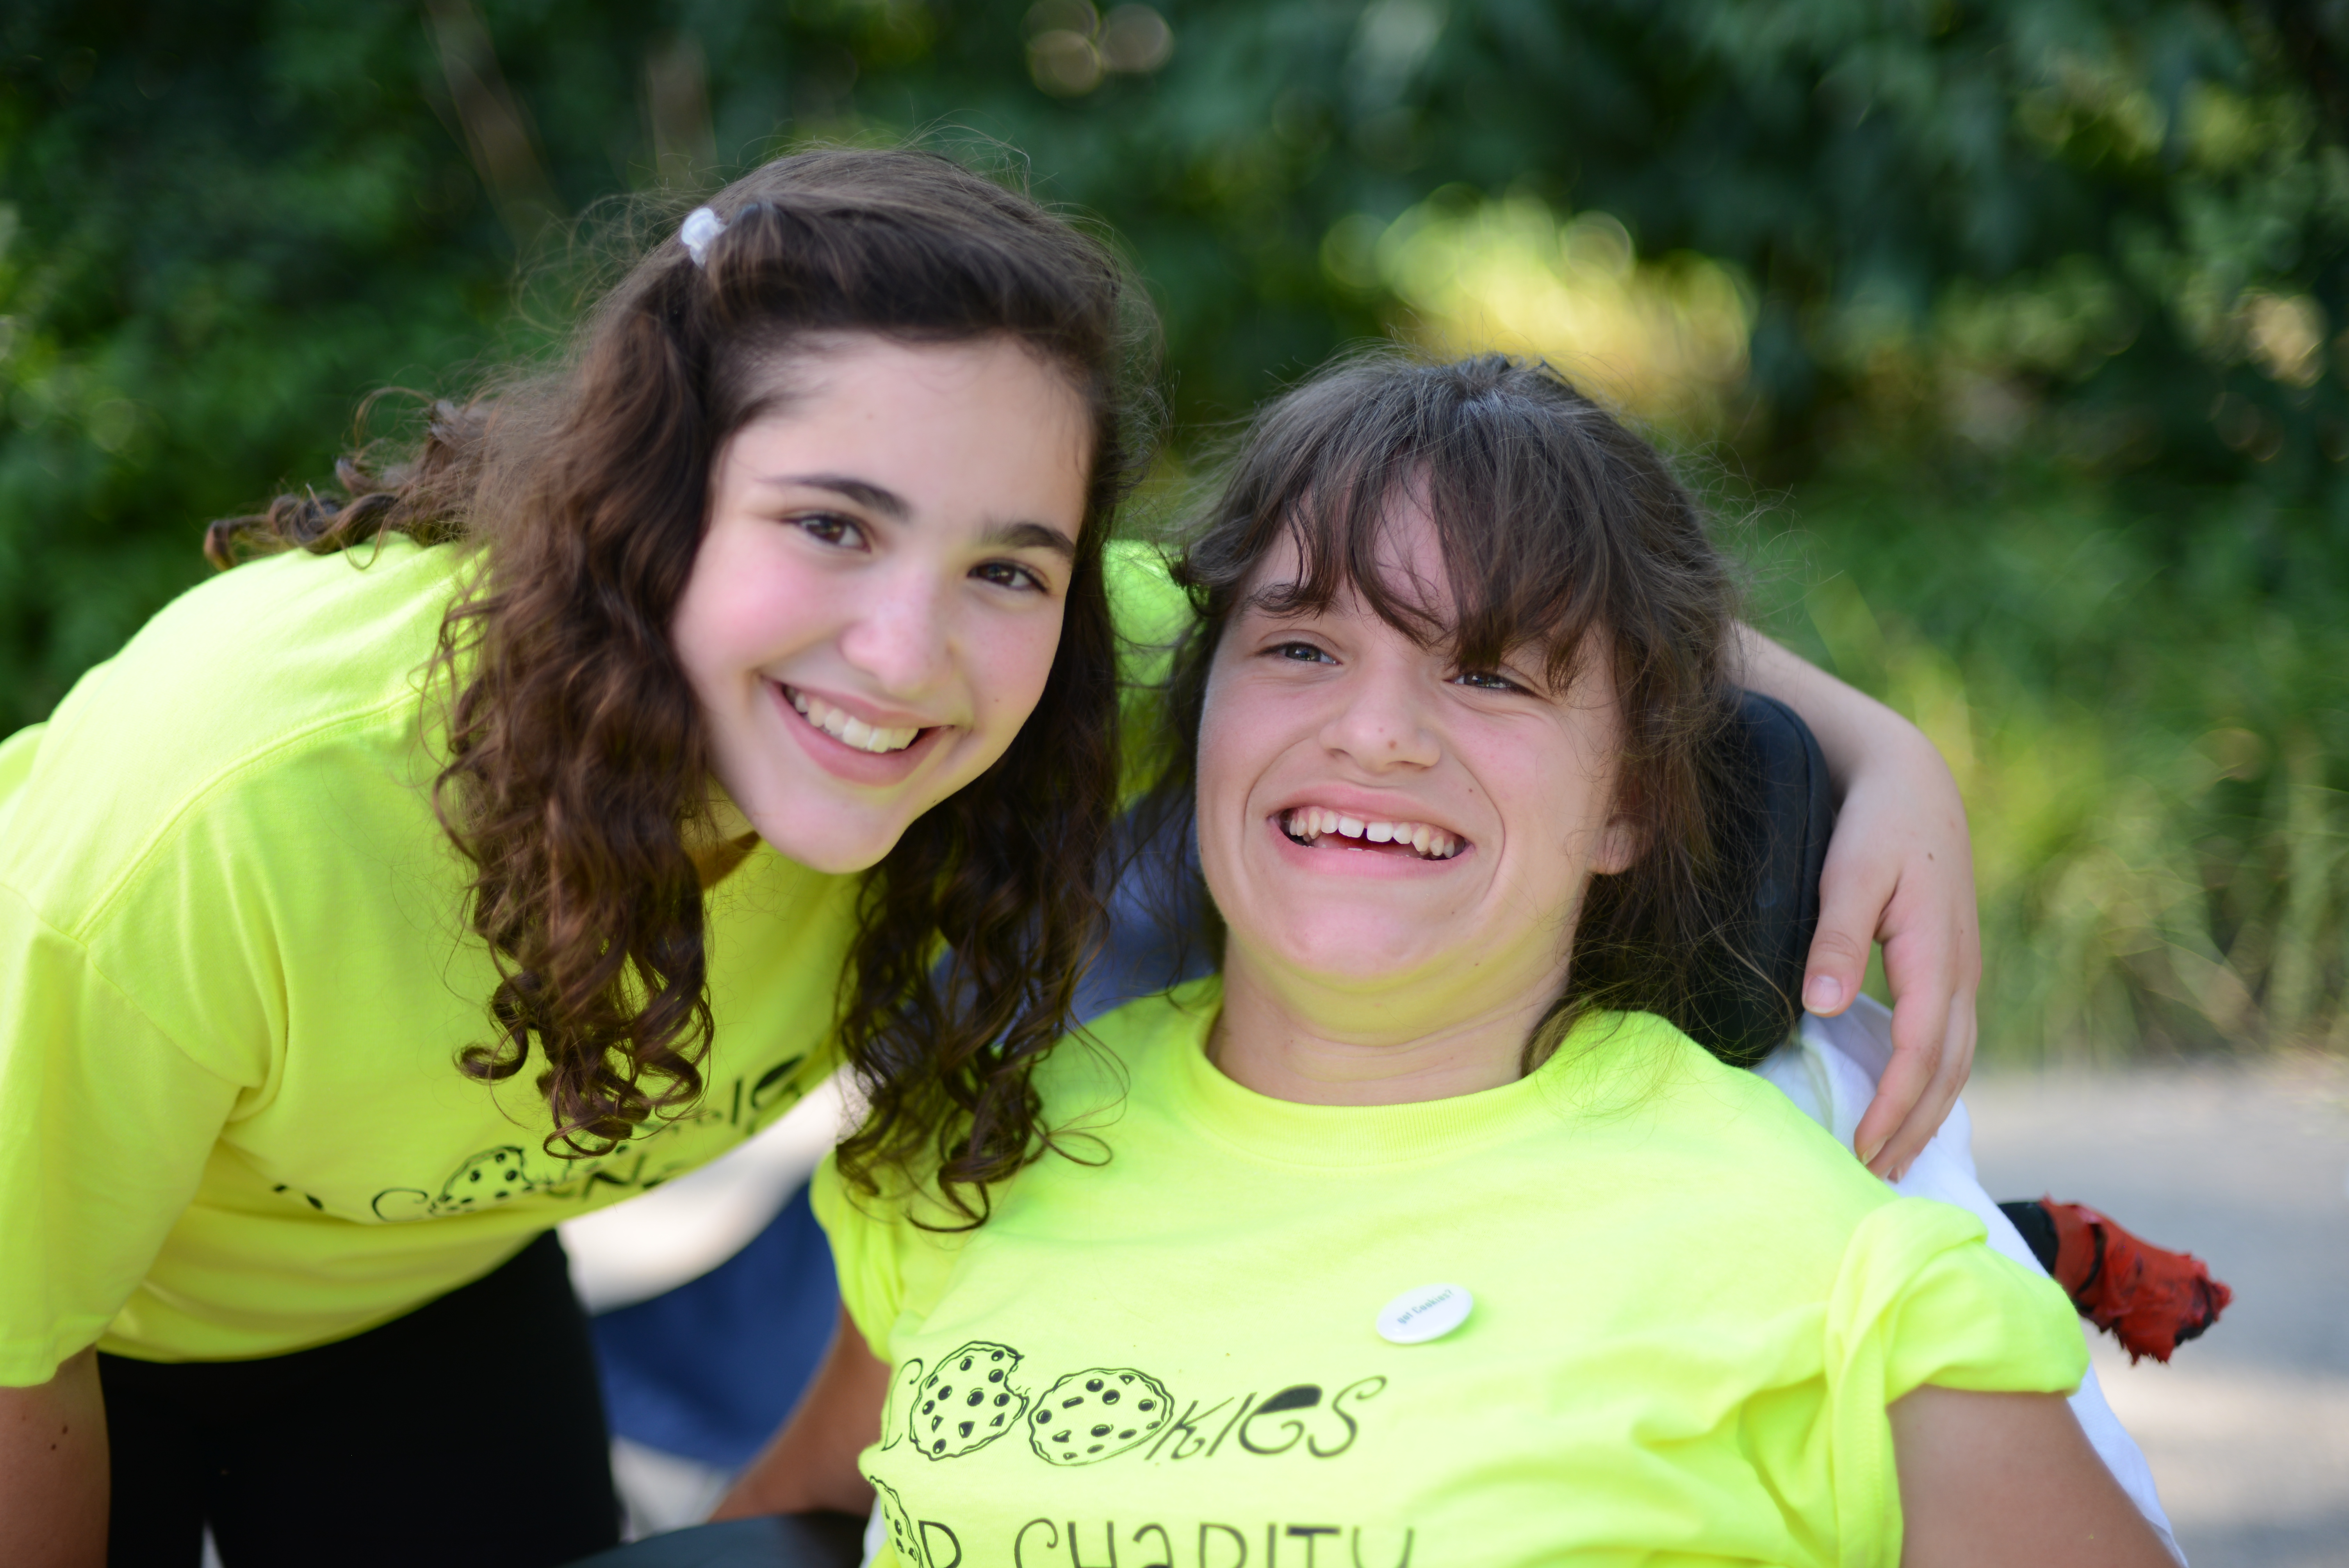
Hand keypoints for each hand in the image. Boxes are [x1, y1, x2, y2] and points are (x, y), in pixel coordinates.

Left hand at [1731, 626, 1980, 1176]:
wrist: (1910, 778)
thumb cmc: (1876, 822)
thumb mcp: (1850, 871)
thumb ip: (1836, 936)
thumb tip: (1824, 1007)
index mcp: (1938, 957)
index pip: (1920, 1054)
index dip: (1893, 1108)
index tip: (1859, 1152)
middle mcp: (1960, 973)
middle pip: (1947, 1073)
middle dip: (1914, 1130)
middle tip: (1873, 1182)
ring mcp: (1961, 972)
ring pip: (1955, 1062)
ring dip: (1926, 1115)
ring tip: (1889, 1161)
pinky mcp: (1948, 968)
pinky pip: (1949, 1041)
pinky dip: (1931, 1084)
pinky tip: (1904, 1107)